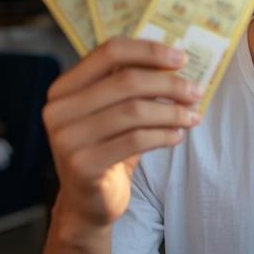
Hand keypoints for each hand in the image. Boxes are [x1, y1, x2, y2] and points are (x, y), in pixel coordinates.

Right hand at [41, 38, 203, 233]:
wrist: (88, 203)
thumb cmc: (107, 149)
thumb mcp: (114, 112)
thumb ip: (132, 84)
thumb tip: (175, 60)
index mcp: (64, 88)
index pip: (109, 52)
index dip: (148, 51)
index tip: (182, 58)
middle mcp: (58, 110)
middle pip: (126, 80)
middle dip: (169, 84)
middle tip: (196, 92)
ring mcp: (66, 138)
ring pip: (134, 111)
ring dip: (172, 112)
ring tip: (192, 116)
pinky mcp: (82, 165)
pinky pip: (135, 140)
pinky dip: (164, 135)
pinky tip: (178, 136)